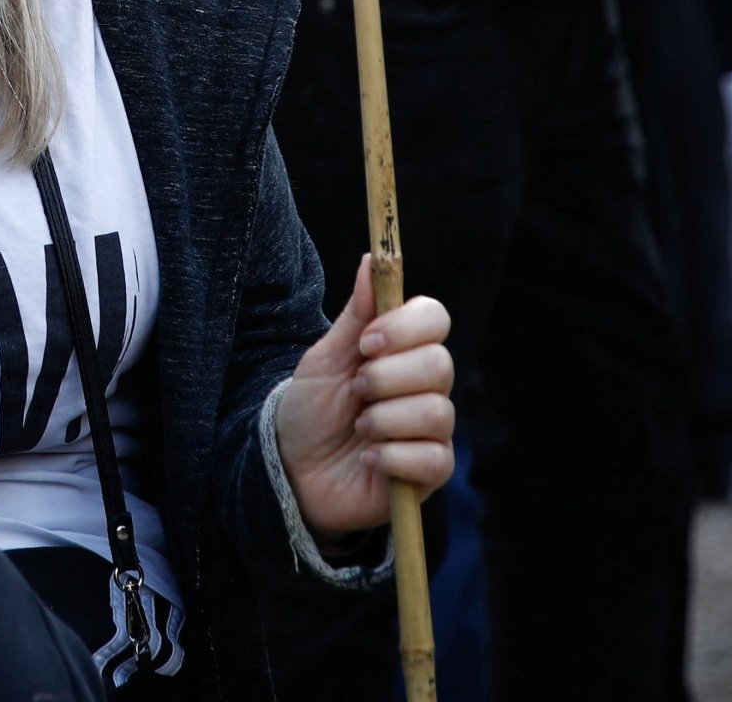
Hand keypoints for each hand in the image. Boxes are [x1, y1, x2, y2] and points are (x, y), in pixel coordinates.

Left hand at [272, 258, 455, 538]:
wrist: (292, 469)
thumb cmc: (311, 409)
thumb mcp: (324, 358)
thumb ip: (354, 315)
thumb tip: (371, 260)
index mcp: (402, 350)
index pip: (435, 318)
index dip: (405, 327)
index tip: (367, 342)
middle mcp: (425, 386)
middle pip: (439, 364)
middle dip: (387, 377)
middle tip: (357, 390)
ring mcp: (431, 430)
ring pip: (436, 412)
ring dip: (384, 419)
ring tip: (359, 427)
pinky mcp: (430, 472)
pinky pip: (433, 458)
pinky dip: (393, 457)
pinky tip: (369, 459)